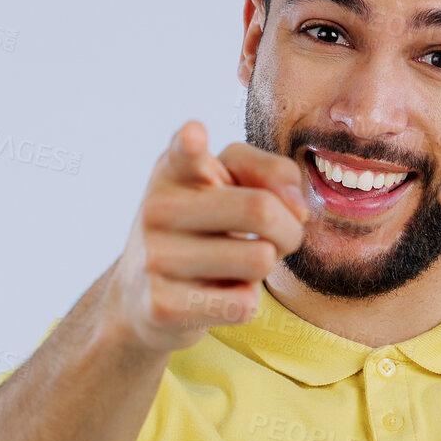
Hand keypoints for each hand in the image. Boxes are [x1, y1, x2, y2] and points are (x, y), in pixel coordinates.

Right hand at [113, 120, 308, 351]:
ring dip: (265, 268)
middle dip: (288, 230)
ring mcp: (154, 257)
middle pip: (260, 209)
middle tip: (275, 239)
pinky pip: (243, 304)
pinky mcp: (160, 305)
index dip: (192, 143)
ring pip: (260, 259)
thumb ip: (272, 174)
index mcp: (175, 169)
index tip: (194, 136)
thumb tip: (298, 210)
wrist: (142, 297)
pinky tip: (214, 295)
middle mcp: (157, 208)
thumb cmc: (203, 230)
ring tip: (234, 265)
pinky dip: (244, 302)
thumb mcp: (230, 187)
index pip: (184, 151)